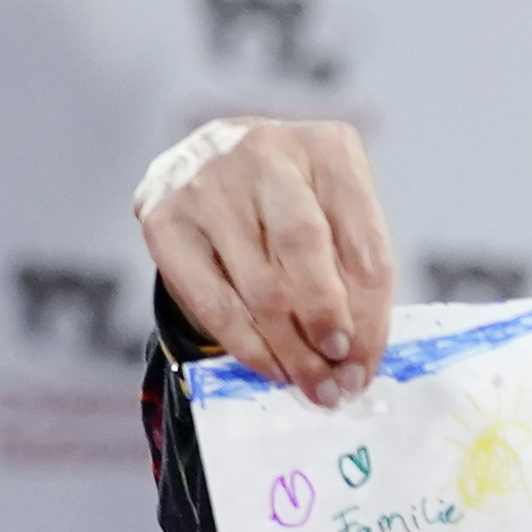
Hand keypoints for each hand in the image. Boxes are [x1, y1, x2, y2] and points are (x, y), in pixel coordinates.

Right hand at [133, 116, 394, 408]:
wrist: (210, 166)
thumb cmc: (294, 203)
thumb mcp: (338, 219)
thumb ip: (355, 276)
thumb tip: (355, 364)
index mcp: (326, 148)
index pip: (363, 243)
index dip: (371, 315)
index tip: (365, 364)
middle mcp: (262, 151)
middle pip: (305, 251)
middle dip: (326, 324)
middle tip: (338, 379)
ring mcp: (205, 180)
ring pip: (259, 284)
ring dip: (289, 349)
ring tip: (310, 384)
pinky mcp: (161, 216)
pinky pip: (212, 299)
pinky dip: (246, 344)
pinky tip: (269, 367)